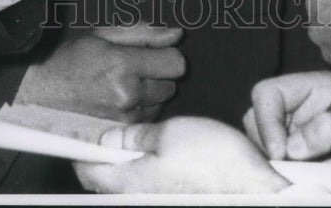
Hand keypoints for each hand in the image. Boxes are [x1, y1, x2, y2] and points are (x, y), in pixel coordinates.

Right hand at [16, 24, 185, 121]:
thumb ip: (143, 33)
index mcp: (123, 66)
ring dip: (150, 95)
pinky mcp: (121, 133)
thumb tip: (177, 34)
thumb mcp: (103, 35)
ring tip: (124, 86)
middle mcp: (128, 95)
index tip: (154, 53)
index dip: (167, 55)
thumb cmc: (70, 60)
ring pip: (161, 104)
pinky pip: (147, 119)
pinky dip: (140, 110)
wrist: (41, 95)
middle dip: (158, 75)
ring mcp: (125, 118)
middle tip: (135, 69)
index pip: (176, 63)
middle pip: (171, 86)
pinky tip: (120, 102)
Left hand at [75, 117, 289, 193]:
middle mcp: (137, 198)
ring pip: (127, 181)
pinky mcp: (172, 199)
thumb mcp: (171, 132)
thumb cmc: (215, 163)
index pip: (87, 170)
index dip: (80, 149)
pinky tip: (162, 152)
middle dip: (103, 155)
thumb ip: (136, 136)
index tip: (77, 133)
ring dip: (127, 160)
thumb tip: (110, 137)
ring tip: (142, 137)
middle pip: (104, 179)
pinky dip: (145, 168)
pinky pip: (146, 185)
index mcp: (129, 183)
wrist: (252, 189)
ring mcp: (155, 201)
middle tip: (111, 130)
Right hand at [244, 71, 330, 193]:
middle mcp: (301, 109)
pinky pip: (272, 166)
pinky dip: (278, 176)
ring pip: (261, 143)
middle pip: (257, 117)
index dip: (267, 118)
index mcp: (316, 90)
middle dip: (268, 142)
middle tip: (289, 166)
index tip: (280, 150)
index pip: (270, 92)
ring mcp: (296, 136)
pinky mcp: (295, 162)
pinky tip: (299, 182)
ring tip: (302, 175)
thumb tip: (293, 145)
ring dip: (274, 162)